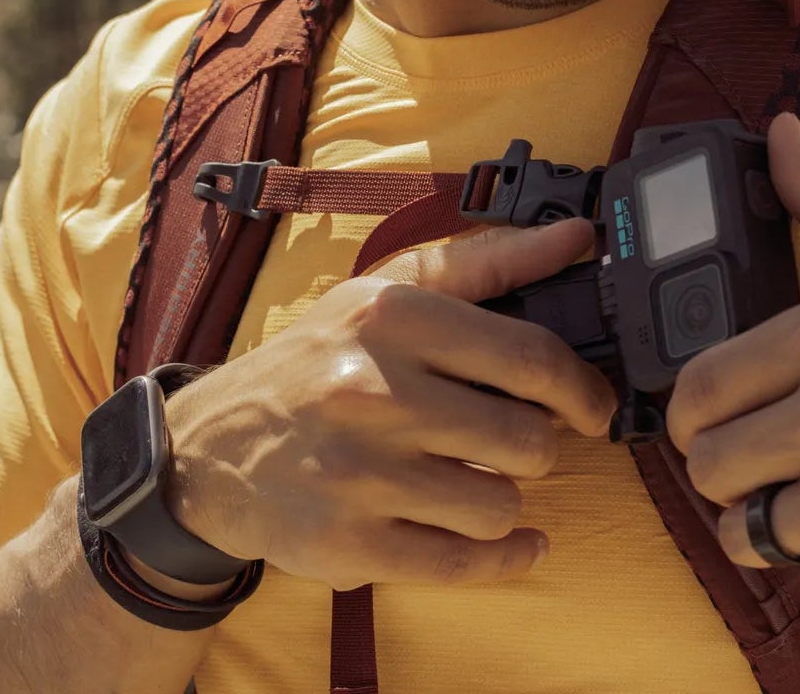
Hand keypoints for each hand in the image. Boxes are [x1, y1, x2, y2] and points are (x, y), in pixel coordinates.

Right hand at [161, 218, 617, 590]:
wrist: (208, 450)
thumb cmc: (318, 364)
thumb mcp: (386, 294)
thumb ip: (489, 263)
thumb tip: (578, 238)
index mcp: (391, 318)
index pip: (533, 358)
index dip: (583, 390)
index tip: (591, 406)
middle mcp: (373, 392)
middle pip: (528, 440)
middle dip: (535, 446)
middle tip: (512, 441)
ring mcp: (359, 474)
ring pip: (501, 504)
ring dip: (505, 497)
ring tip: (476, 479)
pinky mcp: (348, 545)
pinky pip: (465, 563)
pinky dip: (507, 557)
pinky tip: (514, 542)